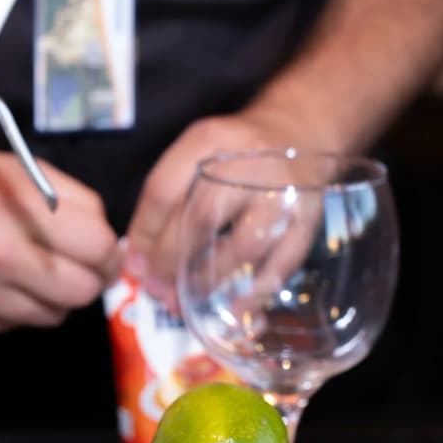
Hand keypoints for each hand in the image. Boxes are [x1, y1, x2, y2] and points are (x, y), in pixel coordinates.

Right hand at [0, 148, 120, 332]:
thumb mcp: (19, 169)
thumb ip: (73, 200)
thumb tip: (109, 242)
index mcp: (16, 207)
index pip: (97, 248)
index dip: (110, 253)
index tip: (107, 252)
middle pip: (81, 291)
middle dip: (90, 279)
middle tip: (83, 265)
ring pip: (54, 314)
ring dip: (56, 296)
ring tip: (38, 269)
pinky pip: (20, 322)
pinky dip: (24, 306)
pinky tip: (8, 281)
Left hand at [125, 107, 318, 311]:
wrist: (297, 130)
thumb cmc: (233, 153)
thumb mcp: (195, 153)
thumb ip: (165, 198)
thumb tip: (137, 259)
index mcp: (209, 140)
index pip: (164, 191)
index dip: (144, 234)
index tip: (134, 265)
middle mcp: (248, 163)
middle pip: (201, 218)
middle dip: (171, 262)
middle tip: (156, 290)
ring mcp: (283, 192)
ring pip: (243, 246)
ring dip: (210, 282)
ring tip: (185, 302)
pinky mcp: (309, 218)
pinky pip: (282, 264)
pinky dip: (255, 293)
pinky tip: (233, 311)